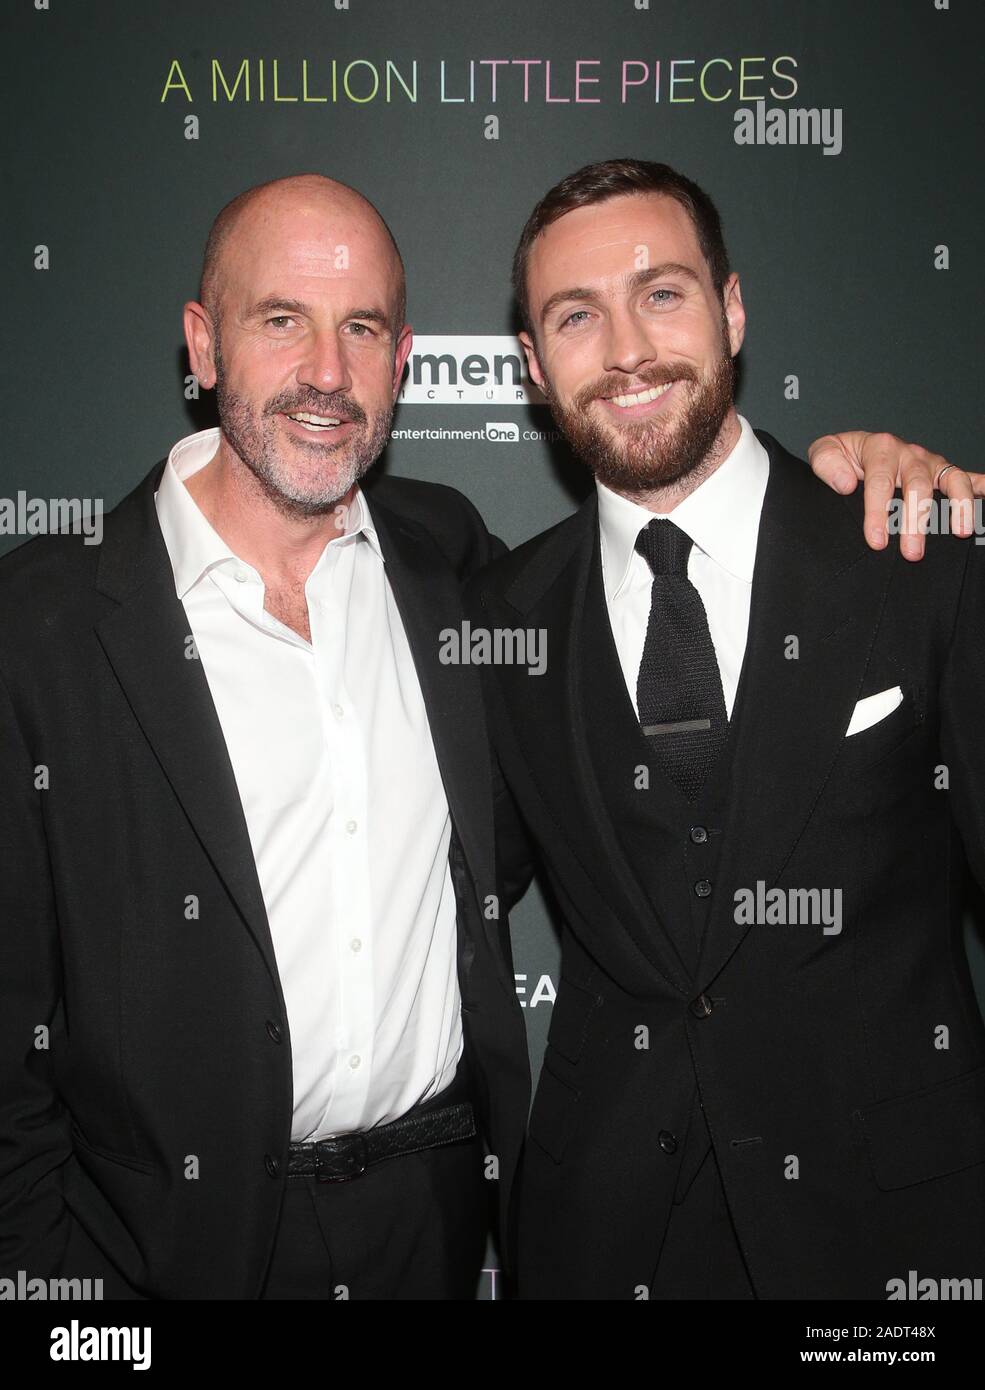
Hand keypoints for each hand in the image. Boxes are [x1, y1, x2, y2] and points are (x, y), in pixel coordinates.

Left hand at [808, 431, 984, 560]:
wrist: (853, 449)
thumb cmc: (841, 457)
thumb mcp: (825, 452)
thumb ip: (827, 464)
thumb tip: (847, 483)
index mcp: (880, 448)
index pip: (880, 482)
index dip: (878, 513)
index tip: (876, 541)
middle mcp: (909, 454)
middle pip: (917, 486)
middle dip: (916, 520)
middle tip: (912, 552)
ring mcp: (929, 463)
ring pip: (950, 480)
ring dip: (958, 506)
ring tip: (960, 532)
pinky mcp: (942, 472)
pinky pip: (967, 478)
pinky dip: (982, 487)